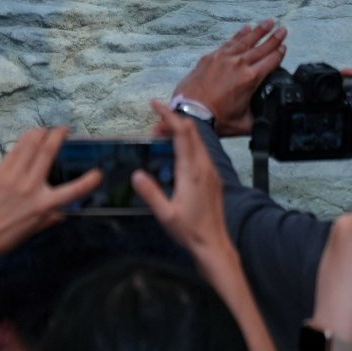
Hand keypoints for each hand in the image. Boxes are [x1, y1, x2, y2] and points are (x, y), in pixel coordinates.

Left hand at [0, 126, 101, 268]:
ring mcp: (13, 175)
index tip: (99, 173)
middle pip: (47, 151)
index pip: (74, 191)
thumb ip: (49, 218)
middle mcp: (30, 186)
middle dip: (58, 135)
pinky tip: (26, 139)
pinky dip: (23, 142)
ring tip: (46, 129)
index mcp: (43, 205)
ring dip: (40, 132)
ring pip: (29, 144)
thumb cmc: (4, 238)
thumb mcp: (33, 230)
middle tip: (65, 129)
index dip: (89, 181)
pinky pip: (13, 151)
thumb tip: (62, 211)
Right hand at [134, 103, 232, 264]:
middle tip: (152, 128)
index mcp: (192, 172)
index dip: (168, 115)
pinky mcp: (213, 178)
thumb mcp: (165, 215)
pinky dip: (187, 142)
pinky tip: (175, 153)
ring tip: (160, 138)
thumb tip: (136, 174)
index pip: (182, 133)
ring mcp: (211, 171)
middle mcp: (204, 166)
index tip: (154, 104)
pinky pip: (201, 150)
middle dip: (172, 121)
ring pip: (198, 139)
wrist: (215, 245)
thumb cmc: (189, 231)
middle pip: (191, 131)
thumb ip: (150, 193)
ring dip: (180, 131)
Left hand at [172, 19, 285, 135]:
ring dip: (258, 31)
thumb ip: (260, 118)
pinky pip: (229, 42)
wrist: (190, 112)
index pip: (271, 62)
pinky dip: (239, 35)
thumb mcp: (245, 123)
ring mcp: (223, 58)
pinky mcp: (211, 57)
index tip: (285, 46)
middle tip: (283, 29)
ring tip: (268, 22)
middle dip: (274, 38)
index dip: (279, 53)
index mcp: (250, 79)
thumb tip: (268, 119)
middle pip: (261, 48)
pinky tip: (246, 28)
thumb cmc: (216, 119)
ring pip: (246, 41)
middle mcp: (238, 65)